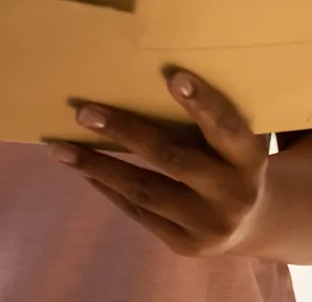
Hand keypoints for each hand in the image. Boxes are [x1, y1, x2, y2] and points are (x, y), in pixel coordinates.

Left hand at [49, 69, 269, 258]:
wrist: (253, 222)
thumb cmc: (231, 157)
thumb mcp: (234, 137)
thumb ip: (206, 113)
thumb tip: (145, 67)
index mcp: (250, 159)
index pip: (227, 128)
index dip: (203, 104)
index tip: (174, 77)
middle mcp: (233, 195)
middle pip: (172, 159)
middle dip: (125, 132)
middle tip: (83, 111)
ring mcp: (208, 224)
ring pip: (145, 190)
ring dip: (97, 166)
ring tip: (59, 148)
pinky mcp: (184, 244)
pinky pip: (138, 211)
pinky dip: (107, 187)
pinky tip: (81, 167)